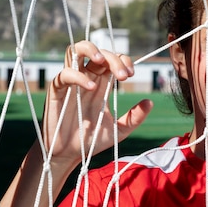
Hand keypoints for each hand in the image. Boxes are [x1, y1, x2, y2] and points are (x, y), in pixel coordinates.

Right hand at [41, 41, 152, 172]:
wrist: (70, 156)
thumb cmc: (91, 141)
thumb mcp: (119, 131)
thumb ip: (134, 117)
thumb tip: (150, 102)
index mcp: (101, 84)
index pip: (113, 60)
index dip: (123, 60)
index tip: (131, 75)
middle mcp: (86, 79)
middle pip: (99, 53)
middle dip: (114, 59)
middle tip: (124, 76)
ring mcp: (71, 83)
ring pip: (75, 51)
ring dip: (90, 50)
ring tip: (102, 61)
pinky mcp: (57, 91)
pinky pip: (65, 74)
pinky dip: (78, 76)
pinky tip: (91, 88)